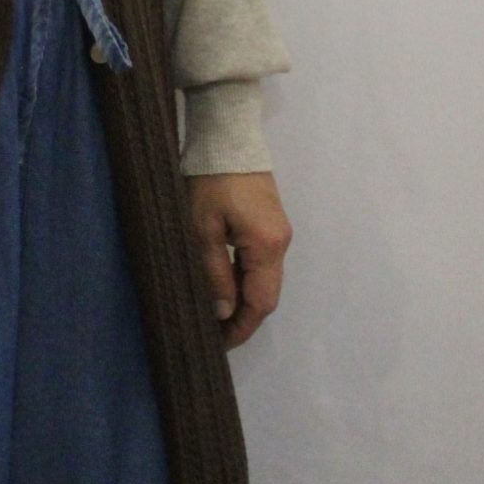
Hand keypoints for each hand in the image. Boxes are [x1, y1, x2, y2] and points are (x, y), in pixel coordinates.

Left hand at [184, 170, 290, 350]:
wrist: (228, 137)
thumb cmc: (210, 182)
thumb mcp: (202, 230)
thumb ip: (214, 273)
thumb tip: (223, 312)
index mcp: (267, 247)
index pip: (261, 303)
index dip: (242, 328)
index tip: (221, 345)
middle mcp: (281, 243)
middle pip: (267, 294)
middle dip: (243, 319)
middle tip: (215, 335)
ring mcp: (279, 232)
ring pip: (265, 280)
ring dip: (244, 300)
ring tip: (216, 316)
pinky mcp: (271, 223)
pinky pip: (262, 263)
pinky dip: (246, 281)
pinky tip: (225, 286)